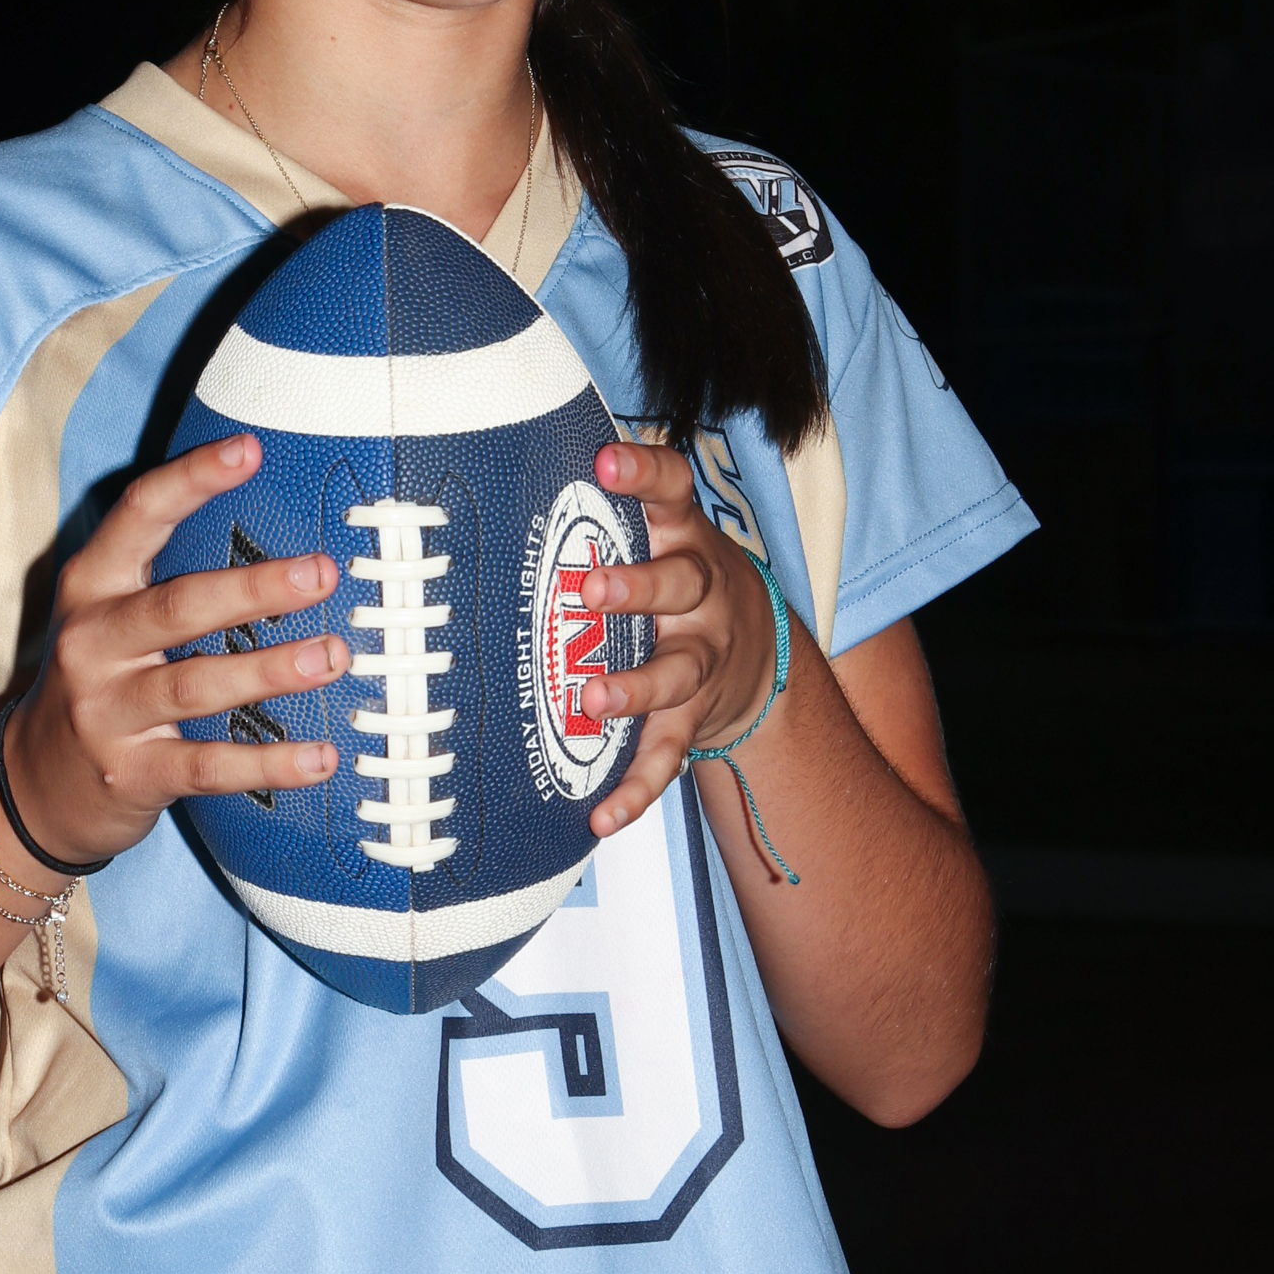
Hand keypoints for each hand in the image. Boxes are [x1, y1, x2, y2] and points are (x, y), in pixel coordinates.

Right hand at [1, 434, 348, 867]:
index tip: (251, 450)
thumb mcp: (109, 615)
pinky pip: (207, 766)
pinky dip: (267, 764)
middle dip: (254, 589)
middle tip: (321, 573)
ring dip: (269, 670)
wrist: (32, 786)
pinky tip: (321, 757)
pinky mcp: (130, 774)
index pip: (138, 515)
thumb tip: (285, 543)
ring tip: (333, 656)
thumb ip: (168, 575)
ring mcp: (106, 711)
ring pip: (195, 685)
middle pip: (177, 606)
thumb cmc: (99, 680)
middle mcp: (91, 642)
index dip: (193, 479)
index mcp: (90, 586)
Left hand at [575, 441, 781, 839]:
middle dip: (637, 587)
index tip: (606, 462)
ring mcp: (701, 660)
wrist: (760, 653)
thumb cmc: (681, 579)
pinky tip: (601, 816)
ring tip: (591, 698)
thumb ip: (613, 503)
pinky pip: (668, 755)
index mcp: (684, 539)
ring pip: (676, 672)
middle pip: (679, 584)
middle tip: (589, 587)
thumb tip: (512, 458)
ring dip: (634, 687)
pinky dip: (637, 789)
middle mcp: (701, 596)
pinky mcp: (695, 718)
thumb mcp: (665, 531)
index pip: (673, 492)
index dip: (644, 476)